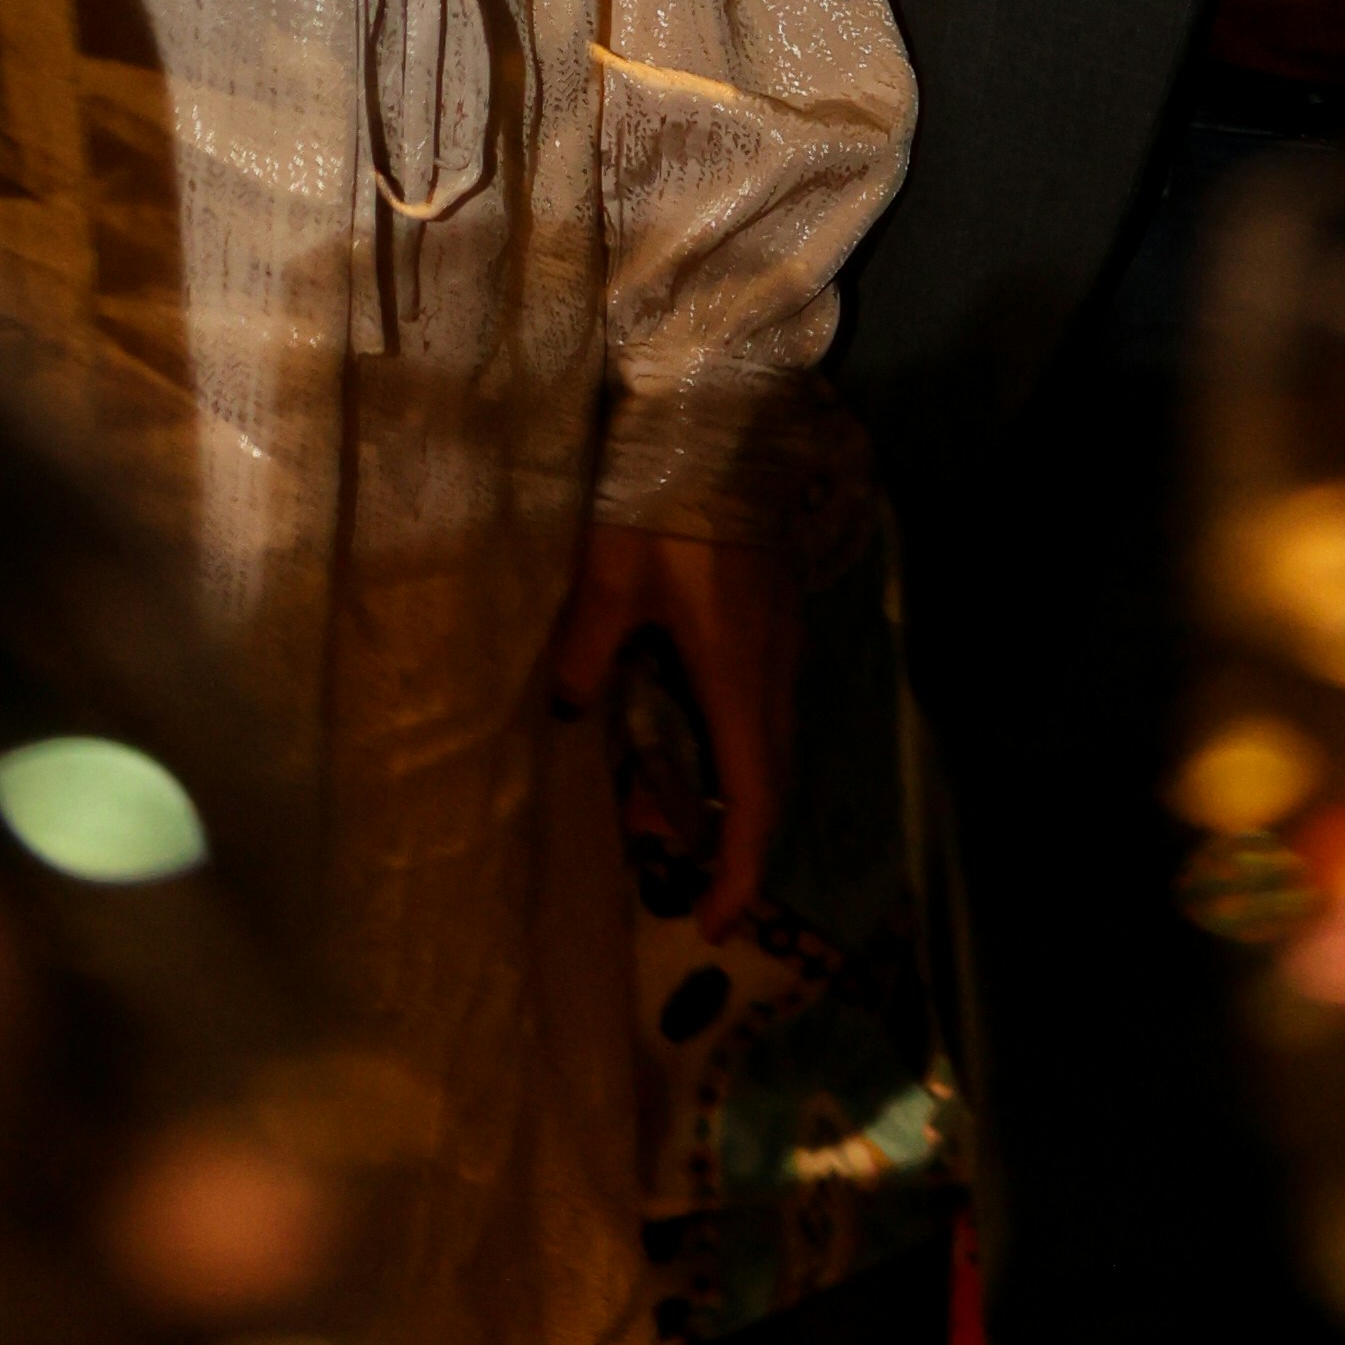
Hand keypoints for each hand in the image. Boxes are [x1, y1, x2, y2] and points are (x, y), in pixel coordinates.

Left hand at [552, 524, 800, 939]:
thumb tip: (564, 711)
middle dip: (720, 837)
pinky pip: (756, 707)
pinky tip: (672, 726)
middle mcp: (771, 673)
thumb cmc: (667, 500)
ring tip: (649, 800)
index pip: (753, 796)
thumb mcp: (610, 576)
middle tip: (660, 864)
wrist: (727, 422)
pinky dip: (723, 743)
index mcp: (736, 676)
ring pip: (762, 743)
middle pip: (764, 781)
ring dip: (718, 786)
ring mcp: (780, 645)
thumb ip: (587, 649)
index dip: (740, 867)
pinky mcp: (773, 620)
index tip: (719, 922)